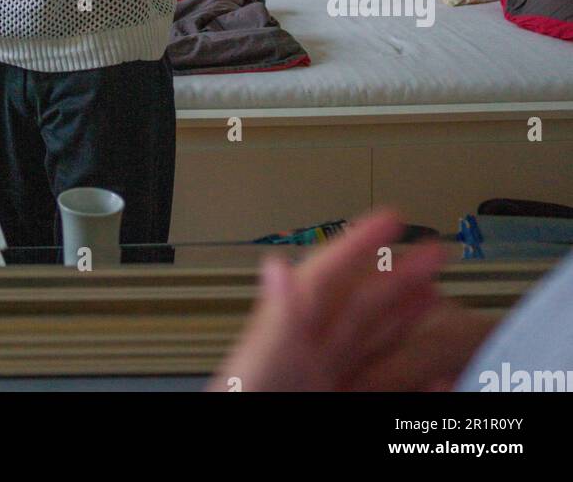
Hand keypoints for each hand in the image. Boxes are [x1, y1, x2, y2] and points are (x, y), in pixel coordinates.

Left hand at [206, 209, 494, 392]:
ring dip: (406, 321)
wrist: (239, 479)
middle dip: (398, 276)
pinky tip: (434, 376)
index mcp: (285, 344)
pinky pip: (383, 394)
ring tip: (433, 295)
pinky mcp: (340, 414)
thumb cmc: (244, 409)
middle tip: (432, 251)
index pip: (327, 282)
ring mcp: (324, 392)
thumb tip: (277, 267)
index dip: (359, 245)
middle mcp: (306, 366)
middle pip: (359, 310)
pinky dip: (413, 382)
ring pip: (375, 350)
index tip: (391, 218)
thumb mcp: (257, 372)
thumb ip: (274, 321)